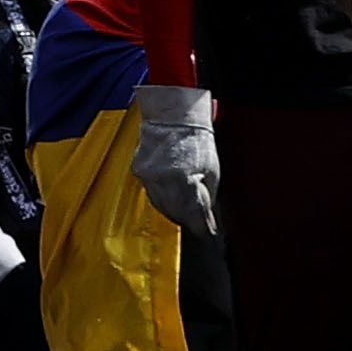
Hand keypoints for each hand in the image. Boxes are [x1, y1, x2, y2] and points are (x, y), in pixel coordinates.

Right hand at [131, 80, 220, 236]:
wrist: (171, 116)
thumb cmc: (195, 138)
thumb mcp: (212, 170)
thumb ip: (207, 195)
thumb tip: (206, 214)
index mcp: (185, 182)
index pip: (194, 217)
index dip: (203, 228)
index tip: (209, 234)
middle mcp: (163, 182)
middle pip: (176, 215)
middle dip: (189, 220)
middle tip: (199, 223)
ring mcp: (149, 177)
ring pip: (161, 206)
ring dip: (175, 211)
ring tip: (186, 211)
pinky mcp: (139, 171)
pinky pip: (152, 193)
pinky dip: (162, 198)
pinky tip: (171, 196)